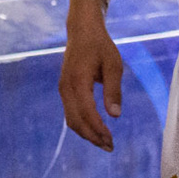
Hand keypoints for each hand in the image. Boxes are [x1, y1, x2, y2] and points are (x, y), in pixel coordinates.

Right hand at [59, 21, 123, 150]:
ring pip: (71, 119)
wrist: (82, 31)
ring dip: (86, 133)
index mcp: (78, 80)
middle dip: (92, 136)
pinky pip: (70, 113)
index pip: (87, 112)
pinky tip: (95, 129)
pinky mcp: (65, 90)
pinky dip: (81, 125)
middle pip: (76, 121)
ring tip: (104, 142)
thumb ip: (113, 90)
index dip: (98, 128)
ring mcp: (63, 89)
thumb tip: (115, 115)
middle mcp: (66, 87)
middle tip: (110, 147)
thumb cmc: (100, 46)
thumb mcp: (114, 65)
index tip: (111, 140)